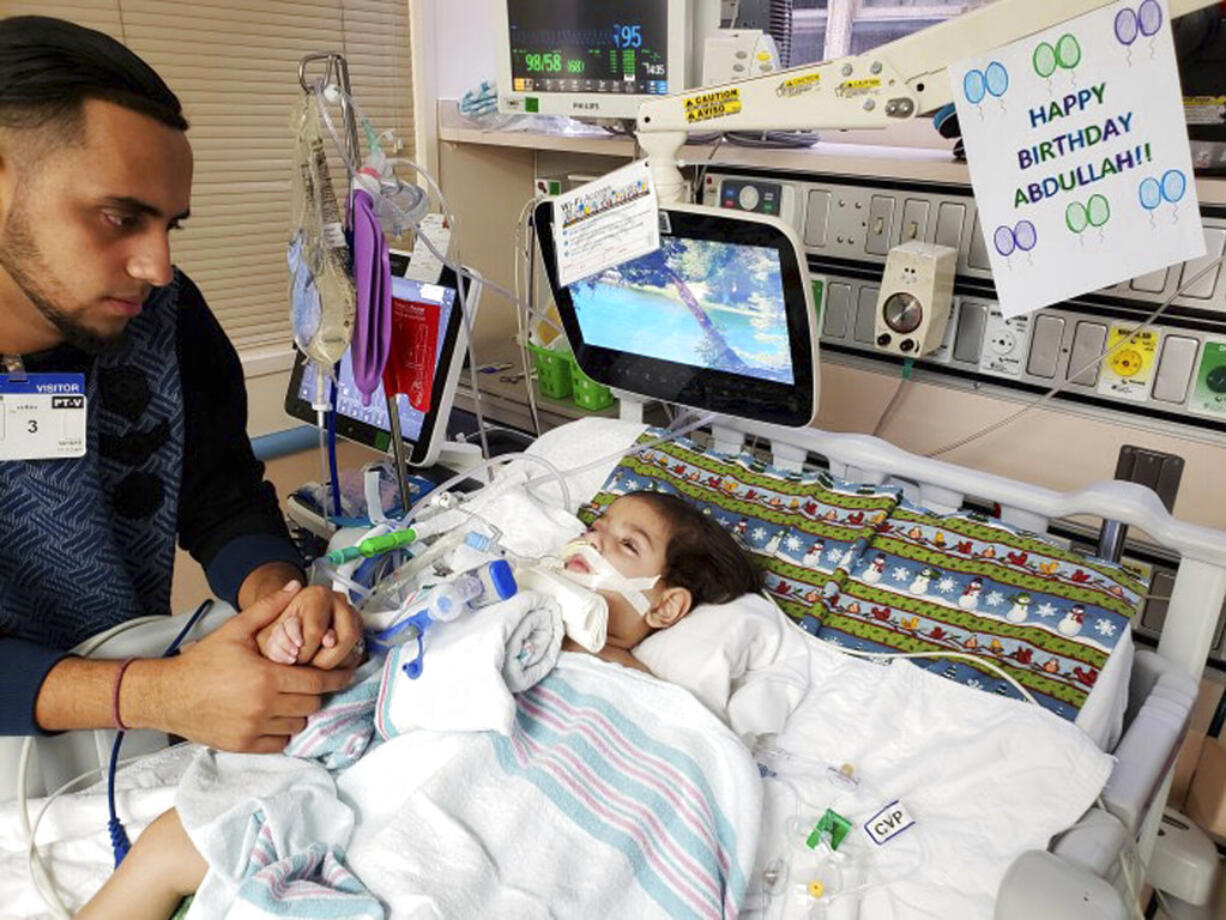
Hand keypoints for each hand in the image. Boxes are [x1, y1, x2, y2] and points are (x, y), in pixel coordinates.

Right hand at [136, 581, 354, 751]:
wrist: (168, 695)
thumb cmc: (201, 662)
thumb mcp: (235, 630)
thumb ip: (267, 608)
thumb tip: (295, 587)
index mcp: (266, 678)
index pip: (317, 681)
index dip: (336, 677)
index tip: (347, 673)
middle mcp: (263, 707)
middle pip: (312, 703)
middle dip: (315, 691)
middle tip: (309, 681)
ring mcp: (253, 729)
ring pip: (298, 723)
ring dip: (299, 710)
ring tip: (289, 696)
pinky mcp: (243, 745)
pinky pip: (280, 742)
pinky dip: (283, 730)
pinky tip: (275, 715)